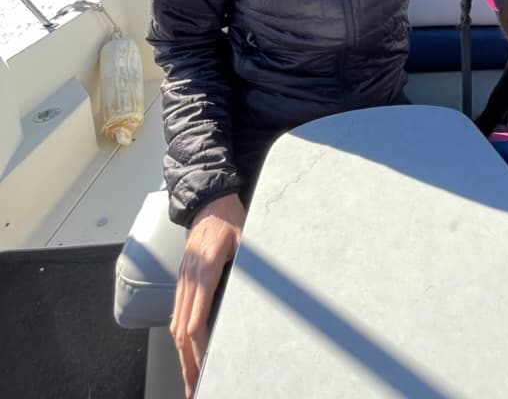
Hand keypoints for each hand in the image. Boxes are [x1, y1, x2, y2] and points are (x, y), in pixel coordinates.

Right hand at [171, 193, 245, 397]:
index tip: (208, 367)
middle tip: (197, 387)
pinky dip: (179, 337)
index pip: (196, 318)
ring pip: (176, 324)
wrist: (207, 198)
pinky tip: (185, 352)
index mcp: (205, 268)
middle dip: (188, 362)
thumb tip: (262, 279)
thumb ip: (250, 258)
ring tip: (190, 379)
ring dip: (182, 354)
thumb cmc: (228, 215)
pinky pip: (177, 312)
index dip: (200, 347)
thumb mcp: (245, 234)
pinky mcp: (182, 277)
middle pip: (182, 329)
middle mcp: (189, 276)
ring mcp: (183, 277)